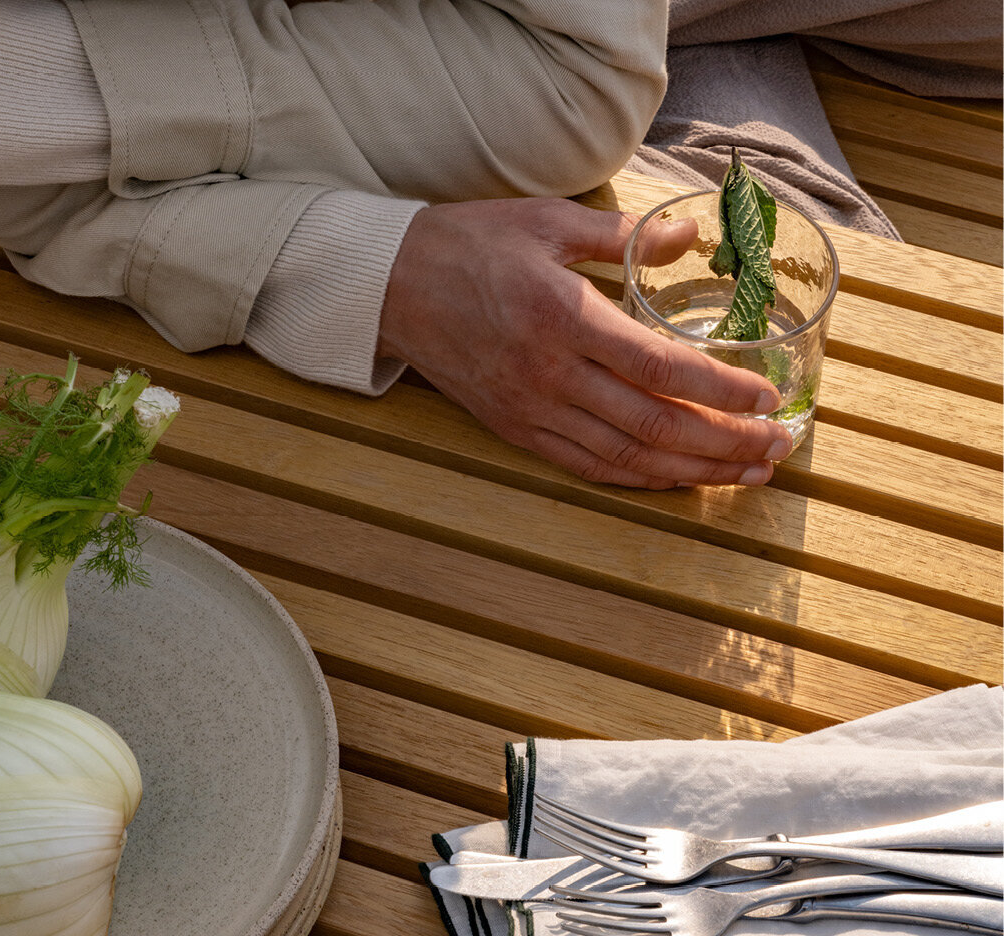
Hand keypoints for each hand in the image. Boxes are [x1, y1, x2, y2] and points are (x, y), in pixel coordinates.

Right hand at [378, 198, 792, 488]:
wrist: (392, 288)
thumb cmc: (469, 246)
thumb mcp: (546, 222)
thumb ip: (623, 237)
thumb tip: (692, 237)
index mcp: (564, 317)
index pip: (660, 367)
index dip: (721, 390)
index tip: (768, 401)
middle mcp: (551, 374)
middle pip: (654, 424)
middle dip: (724, 443)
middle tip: (777, 450)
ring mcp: (532, 410)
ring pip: (625, 455)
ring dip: (691, 470)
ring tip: (744, 475)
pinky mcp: (516, 429)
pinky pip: (586, 465)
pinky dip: (637, 478)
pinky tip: (676, 478)